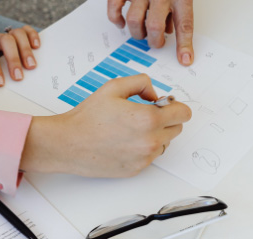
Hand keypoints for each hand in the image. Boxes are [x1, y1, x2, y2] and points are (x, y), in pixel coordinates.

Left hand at [0, 26, 40, 85]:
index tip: (0, 84)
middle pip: (5, 40)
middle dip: (13, 59)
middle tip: (19, 77)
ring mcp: (4, 35)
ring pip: (17, 33)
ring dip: (26, 49)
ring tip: (32, 67)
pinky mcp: (14, 36)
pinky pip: (25, 30)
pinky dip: (33, 36)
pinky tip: (37, 47)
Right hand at [19, 74, 191, 176]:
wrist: (68, 143)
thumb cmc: (88, 117)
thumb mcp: (114, 87)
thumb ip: (141, 83)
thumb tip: (155, 95)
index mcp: (148, 118)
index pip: (183, 113)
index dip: (174, 105)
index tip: (164, 104)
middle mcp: (150, 140)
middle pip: (177, 129)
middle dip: (166, 119)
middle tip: (144, 114)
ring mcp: (144, 157)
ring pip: (165, 143)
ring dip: (156, 134)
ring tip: (131, 128)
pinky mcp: (137, 169)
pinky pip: (151, 156)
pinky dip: (143, 147)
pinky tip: (124, 140)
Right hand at [109, 0, 195, 65]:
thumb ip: (180, 8)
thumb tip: (171, 31)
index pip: (184, 24)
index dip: (184, 45)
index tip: (184, 60)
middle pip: (155, 27)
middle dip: (155, 42)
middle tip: (156, 42)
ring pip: (134, 21)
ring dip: (138, 33)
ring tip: (142, 33)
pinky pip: (115, 6)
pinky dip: (116, 19)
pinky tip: (122, 22)